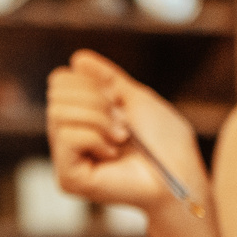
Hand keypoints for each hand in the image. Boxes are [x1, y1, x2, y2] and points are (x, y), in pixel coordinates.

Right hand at [45, 50, 206, 215]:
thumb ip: (105, 79)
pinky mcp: (68, 179)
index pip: (59, 81)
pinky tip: (113, 155)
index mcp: (79, 119)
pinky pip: (68, 137)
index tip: (118, 102)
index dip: (89, 82)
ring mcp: (65, 160)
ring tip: (121, 137)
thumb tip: (77, 58)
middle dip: (95, 100)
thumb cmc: (165, 141)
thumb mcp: (134, 98)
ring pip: (58, 113)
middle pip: (56, 94)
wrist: (180, 173)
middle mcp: (66, 139)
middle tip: (122, 123)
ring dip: (99, 119)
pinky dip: (96, 138)